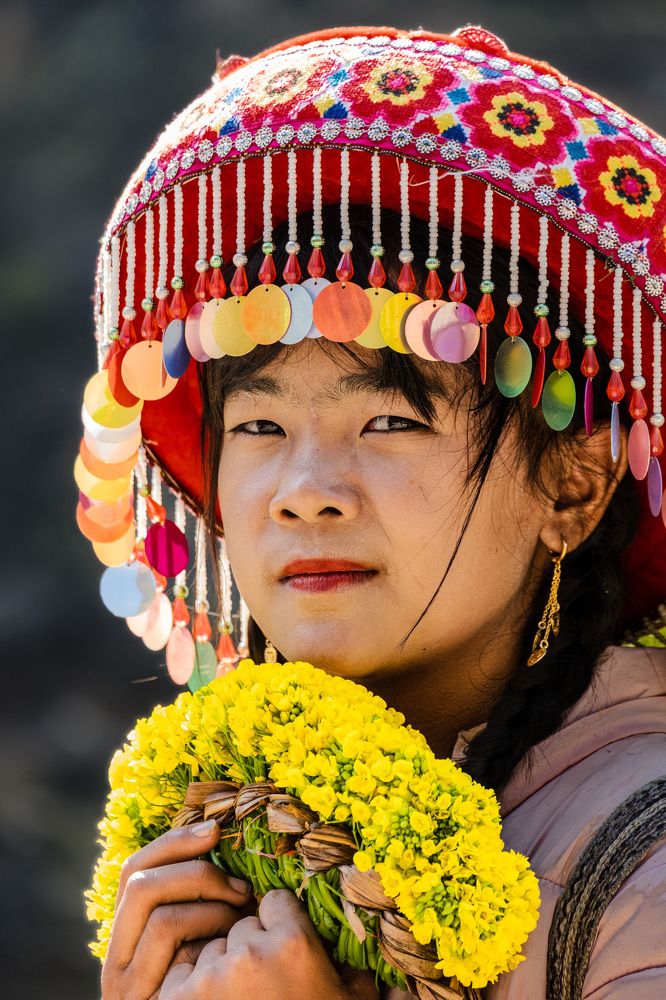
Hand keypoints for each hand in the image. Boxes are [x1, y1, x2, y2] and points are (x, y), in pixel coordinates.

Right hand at [100, 819, 255, 999]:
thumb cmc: (230, 992)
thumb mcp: (205, 943)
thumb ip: (199, 906)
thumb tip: (221, 843)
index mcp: (129, 936)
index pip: (136, 869)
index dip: (174, 841)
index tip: (215, 829)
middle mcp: (117, 957)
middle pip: (140, 880)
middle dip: (194, 868)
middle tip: (240, 885)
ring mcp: (126, 980)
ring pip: (156, 903)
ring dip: (207, 897)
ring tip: (241, 913)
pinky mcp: (143, 993)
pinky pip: (169, 932)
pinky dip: (206, 922)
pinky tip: (232, 937)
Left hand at [158, 887, 380, 999]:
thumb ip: (362, 983)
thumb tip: (398, 981)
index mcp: (296, 944)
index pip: (275, 902)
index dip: (279, 926)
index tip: (283, 947)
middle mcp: (251, 951)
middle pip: (240, 927)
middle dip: (248, 950)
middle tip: (262, 988)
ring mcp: (211, 976)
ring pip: (210, 950)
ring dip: (219, 970)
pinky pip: (182, 975)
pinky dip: (191, 990)